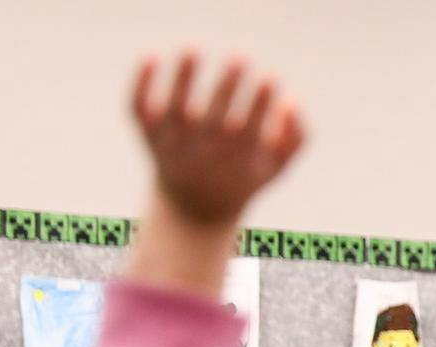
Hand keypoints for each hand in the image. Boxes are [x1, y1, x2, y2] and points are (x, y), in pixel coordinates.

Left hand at [126, 52, 304, 297]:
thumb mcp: (276, 168)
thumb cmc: (242, 179)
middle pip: (216, 114)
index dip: (262, 100)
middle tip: (241, 54)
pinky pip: (139, 107)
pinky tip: (151, 54)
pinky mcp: (147, 135)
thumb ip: (296, 138)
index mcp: (238, 157)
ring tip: (193, 46)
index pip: (253, 125)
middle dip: (231, 84)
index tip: (270, 76)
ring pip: (175, 106)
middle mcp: (205, 150)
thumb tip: (291, 99)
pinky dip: (141, 83)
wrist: (193, 210)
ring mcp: (174, 143)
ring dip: (184, 75)